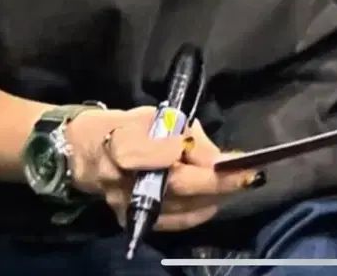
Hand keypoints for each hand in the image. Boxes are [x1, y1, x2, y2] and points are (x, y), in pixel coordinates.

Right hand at [67, 111, 256, 230]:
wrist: (89, 154)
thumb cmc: (124, 127)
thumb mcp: (150, 115)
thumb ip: (179, 130)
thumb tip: (212, 153)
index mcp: (119, 143)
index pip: (139, 152)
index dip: (167, 151)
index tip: (193, 145)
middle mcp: (121, 181)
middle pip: (171, 185)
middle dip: (213, 180)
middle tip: (247, 174)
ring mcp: (127, 206)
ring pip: (179, 207)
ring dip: (214, 195)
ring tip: (240, 183)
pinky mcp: (133, 221)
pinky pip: (172, 222)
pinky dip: (198, 212)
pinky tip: (215, 200)